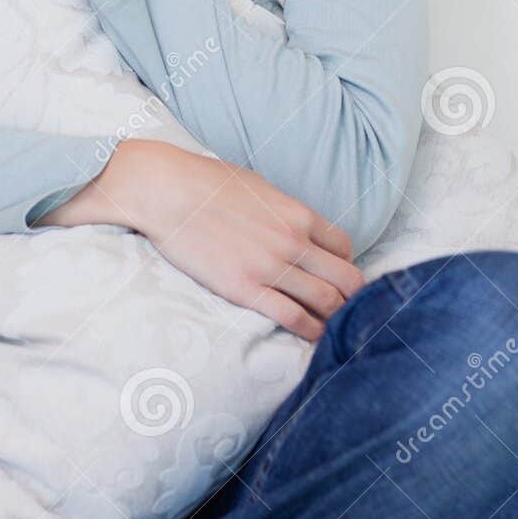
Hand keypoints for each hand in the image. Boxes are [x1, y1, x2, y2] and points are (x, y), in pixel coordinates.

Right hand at [37, 139, 358, 340]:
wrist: (165, 191)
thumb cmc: (205, 182)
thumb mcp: (257, 186)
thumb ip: (282, 210)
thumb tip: (292, 225)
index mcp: (297, 213)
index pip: (344, 247)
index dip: (344, 265)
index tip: (333, 277)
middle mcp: (292, 241)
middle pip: (347, 278)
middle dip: (353, 297)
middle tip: (343, 309)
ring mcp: (270, 266)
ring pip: (328, 301)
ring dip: (336, 318)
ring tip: (331, 328)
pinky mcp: (244, 289)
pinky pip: (293, 318)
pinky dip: (310, 331)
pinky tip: (311, 336)